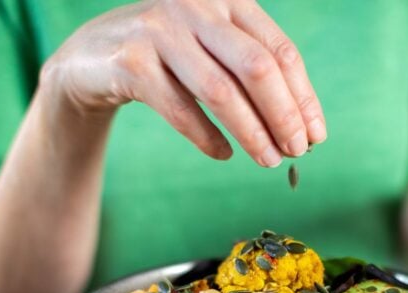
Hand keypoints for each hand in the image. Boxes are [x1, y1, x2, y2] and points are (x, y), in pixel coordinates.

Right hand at [40, 0, 325, 166]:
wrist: (91, 56)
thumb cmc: (168, 57)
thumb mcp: (213, 51)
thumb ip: (252, 75)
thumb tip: (302, 126)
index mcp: (228, 1)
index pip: (280, 52)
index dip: (304, 97)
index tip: (316, 136)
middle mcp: (197, 6)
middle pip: (258, 68)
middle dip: (284, 116)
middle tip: (297, 152)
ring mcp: (161, 30)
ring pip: (220, 91)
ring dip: (252, 133)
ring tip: (269, 161)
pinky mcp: (130, 62)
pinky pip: (180, 109)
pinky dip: (207, 137)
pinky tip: (224, 154)